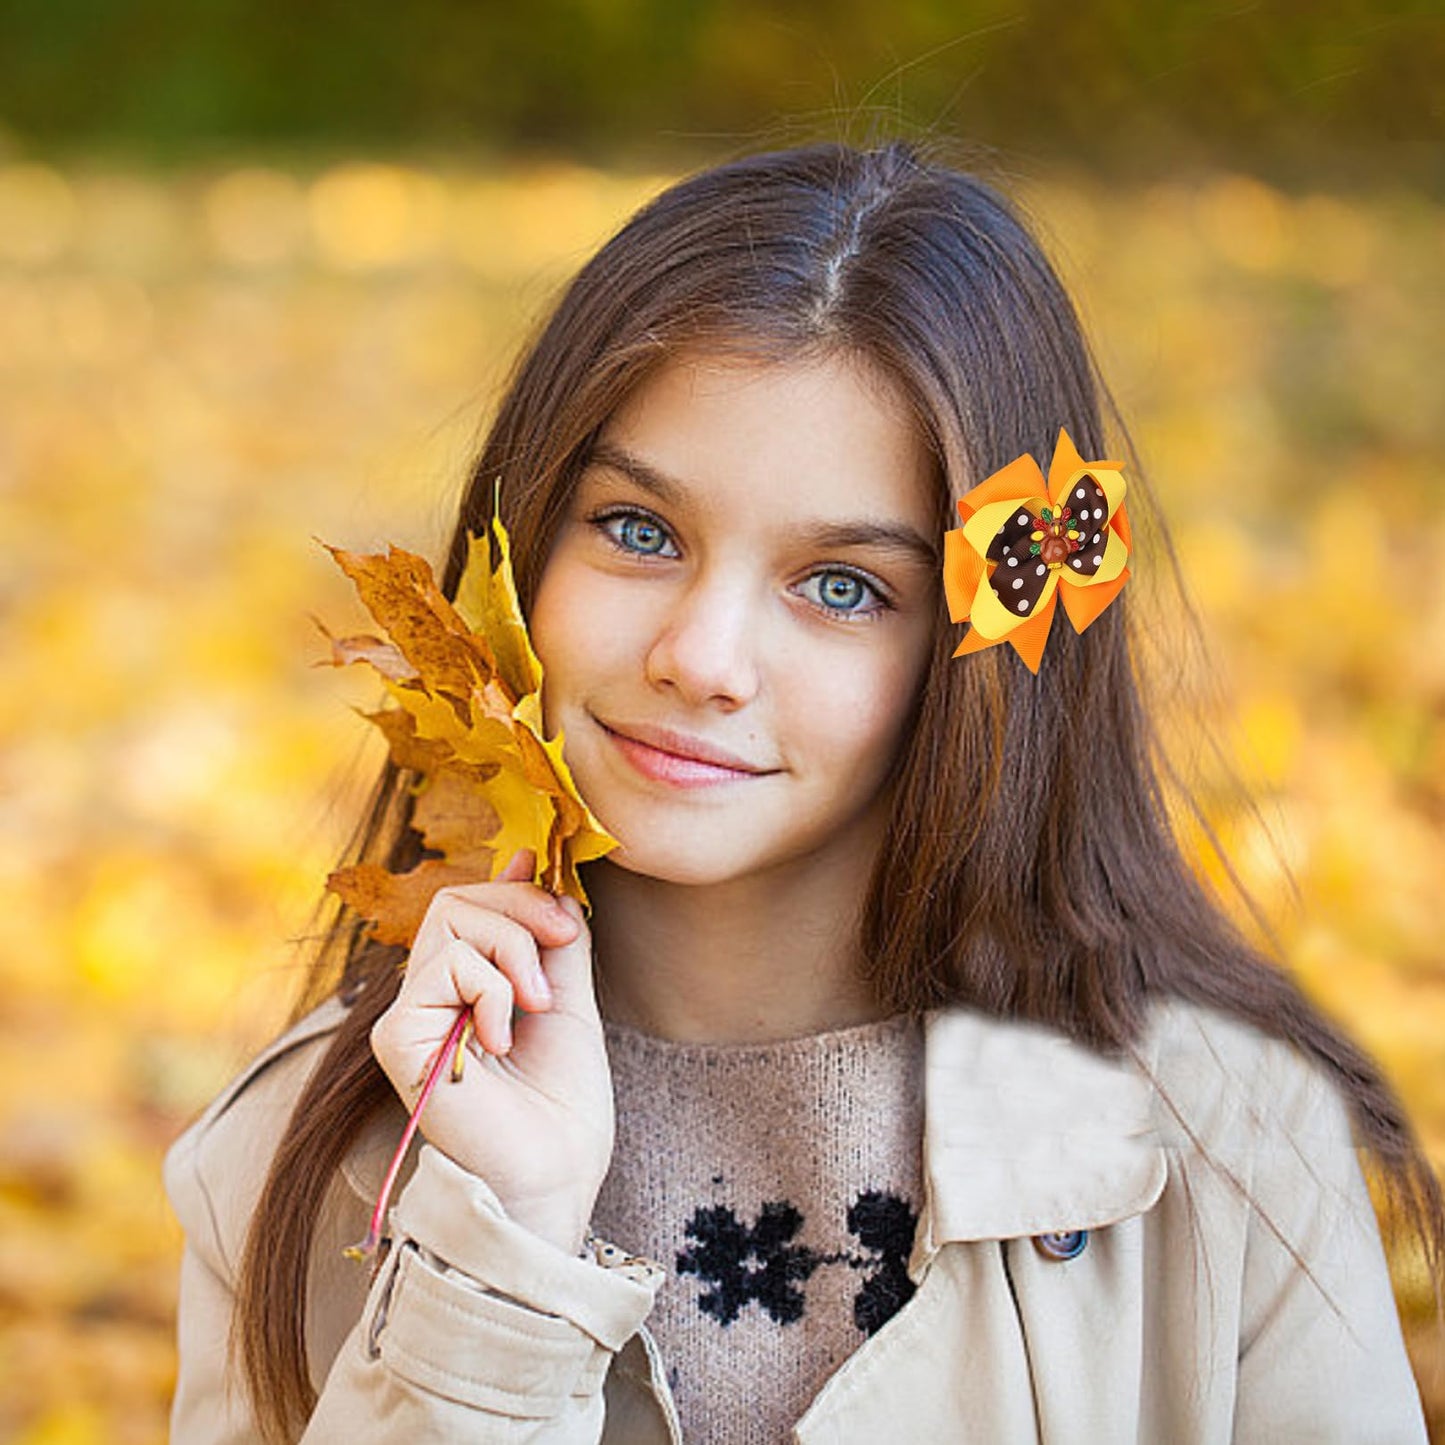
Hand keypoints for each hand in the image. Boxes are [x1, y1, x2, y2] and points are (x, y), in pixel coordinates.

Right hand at [369, 849, 613, 1253]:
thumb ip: (550, 935)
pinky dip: (491, 991)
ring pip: (455, 921)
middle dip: (523, 908)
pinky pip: (446, 966)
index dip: (513, 883)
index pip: (470, 901)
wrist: (554, 1175)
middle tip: (560, 948)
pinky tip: (499, 1040)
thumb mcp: (568, 997)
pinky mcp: (396, 1037)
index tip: (558, 890)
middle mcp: (431, 996)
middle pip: (458, 899)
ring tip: (533, 1008)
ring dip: (515, 951)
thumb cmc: (563, 1104)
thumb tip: (534, 858)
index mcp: (469, 986)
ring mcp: (409, 1016)